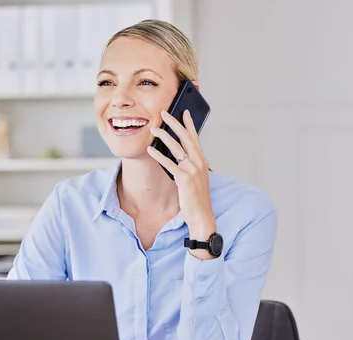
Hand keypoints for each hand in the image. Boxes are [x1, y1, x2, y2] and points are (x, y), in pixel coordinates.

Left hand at [147, 110, 216, 257]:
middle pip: (185, 138)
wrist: (202, 215)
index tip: (184, 111)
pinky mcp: (184, 179)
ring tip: (153, 128)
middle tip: (164, 113)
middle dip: (174, 123)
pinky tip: (150, 149)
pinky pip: (168, 164)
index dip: (189, 124)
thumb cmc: (196, 197)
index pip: (195, 138)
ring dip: (163, 136)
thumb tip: (176, 153)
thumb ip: (189, 165)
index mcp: (202, 161)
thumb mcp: (196, 177)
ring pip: (176, 148)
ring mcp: (192, 170)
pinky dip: (158, 156)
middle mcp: (198, 162)